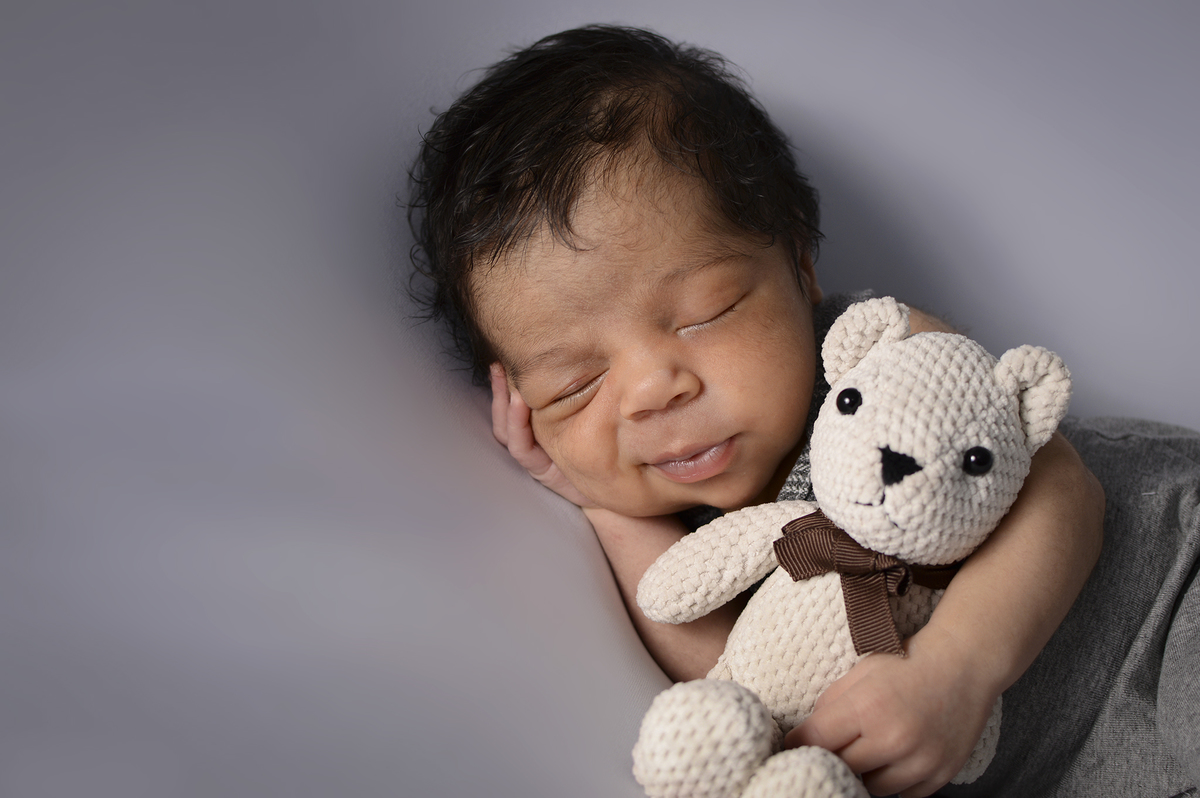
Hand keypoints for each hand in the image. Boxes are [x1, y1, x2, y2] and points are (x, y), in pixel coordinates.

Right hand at [490, 363, 593, 507]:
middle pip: (502, 413)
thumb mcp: (591, 413)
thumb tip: (580, 357)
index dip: (505, 382)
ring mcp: (534, 455)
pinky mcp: (540, 470)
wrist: (617, 485)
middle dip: (498, 389)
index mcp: (539, 425)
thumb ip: (581, 392)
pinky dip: (516, 424)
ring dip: (503, 404)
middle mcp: (532, 439)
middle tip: (496, 365)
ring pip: (505, 430)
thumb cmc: (605, 446)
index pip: (514, 402)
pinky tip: (518, 403)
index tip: (504, 359)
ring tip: (504, 379)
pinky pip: (521, 447)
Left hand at [784, 625, 996, 796]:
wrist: (963, 665)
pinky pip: (904, 794)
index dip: (799, 742)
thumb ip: (830, 704)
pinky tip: (895, 757)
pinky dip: (895, 780)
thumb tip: (806, 734)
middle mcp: (895, 739)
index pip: (817, 739)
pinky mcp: (940, 774)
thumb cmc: (906, 663)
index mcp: (868, 707)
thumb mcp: (860, 672)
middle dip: (833, 756)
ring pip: (872, 787)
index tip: (792, 744)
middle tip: (833, 745)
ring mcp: (921, 761)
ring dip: (865, 772)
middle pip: (842, 768)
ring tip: (870, 749)